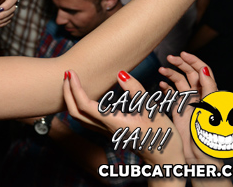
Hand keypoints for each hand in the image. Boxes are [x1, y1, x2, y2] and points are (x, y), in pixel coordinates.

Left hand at [63, 70, 184, 166]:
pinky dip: (80, 105)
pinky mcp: (110, 132)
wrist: (165, 159)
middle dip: (67, 92)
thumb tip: (120, 73)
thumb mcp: (152, 110)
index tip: (71, 72)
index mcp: (112, 122)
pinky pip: (87, 119)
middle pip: (75, 113)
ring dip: (71, 99)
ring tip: (72, 82)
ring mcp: (106, 132)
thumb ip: (135, 90)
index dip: (74, 88)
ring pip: (79, 118)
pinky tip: (86, 95)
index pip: (84, 105)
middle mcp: (105, 128)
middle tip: (67, 73)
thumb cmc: (161, 136)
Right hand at [158, 52, 221, 166]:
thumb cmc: (208, 136)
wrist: (200, 157)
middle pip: (190, 74)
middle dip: (180, 64)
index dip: (194, 61)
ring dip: (171, 74)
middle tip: (169, 58)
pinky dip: (167, 88)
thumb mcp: (211, 109)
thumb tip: (204, 69)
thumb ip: (209, 89)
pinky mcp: (179, 111)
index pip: (203, 71)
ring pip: (180, 83)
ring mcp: (189, 104)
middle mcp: (199, 97)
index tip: (182, 54)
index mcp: (209, 95)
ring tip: (161, 70)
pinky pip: (173, 95)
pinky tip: (161, 85)